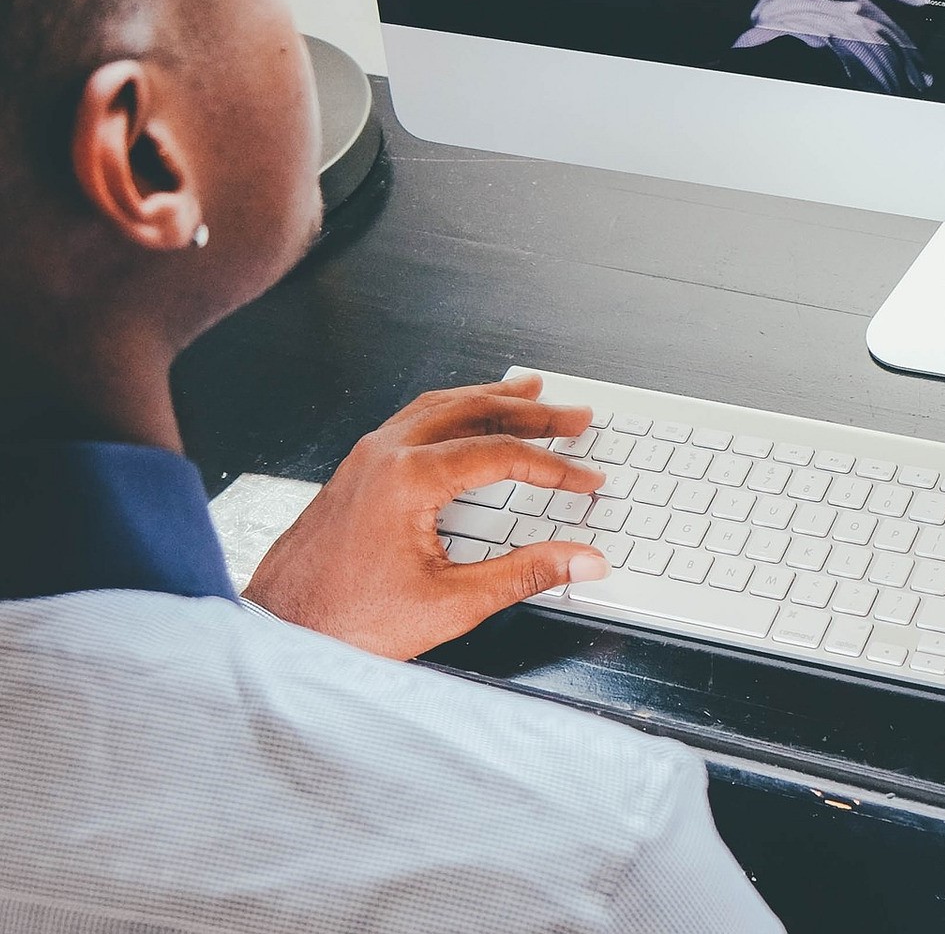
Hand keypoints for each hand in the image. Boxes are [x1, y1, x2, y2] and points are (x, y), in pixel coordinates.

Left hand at [243, 375, 609, 659]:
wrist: (278, 633)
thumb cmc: (347, 621)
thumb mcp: (452, 604)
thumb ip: (526, 574)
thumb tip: (581, 560)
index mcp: (408, 479)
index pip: (500, 454)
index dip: (553, 466)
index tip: (586, 478)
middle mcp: (385, 453)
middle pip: (474, 412)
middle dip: (532, 412)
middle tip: (574, 414)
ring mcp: (366, 456)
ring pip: (441, 406)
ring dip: (491, 399)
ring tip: (529, 391)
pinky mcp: (357, 468)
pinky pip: (415, 418)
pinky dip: (454, 409)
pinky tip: (466, 415)